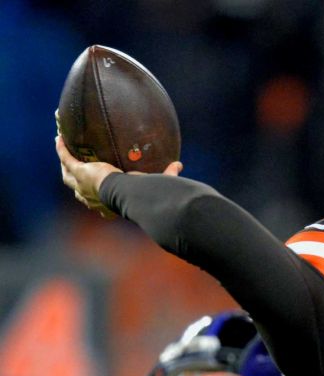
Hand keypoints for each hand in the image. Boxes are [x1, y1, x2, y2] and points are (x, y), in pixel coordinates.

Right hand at [55, 118, 182, 218]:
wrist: (125, 193)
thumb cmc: (139, 195)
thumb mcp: (151, 184)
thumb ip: (166, 174)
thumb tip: (178, 165)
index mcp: (107, 204)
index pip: (97, 201)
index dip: (95, 195)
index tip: (97, 188)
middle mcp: (91, 198)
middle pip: (77, 188)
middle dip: (74, 179)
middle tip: (73, 169)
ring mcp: (81, 186)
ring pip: (67, 174)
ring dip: (65, 161)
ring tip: (63, 149)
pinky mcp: (78, 172)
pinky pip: (66, 157)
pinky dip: (62, 148)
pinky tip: (59, 138)